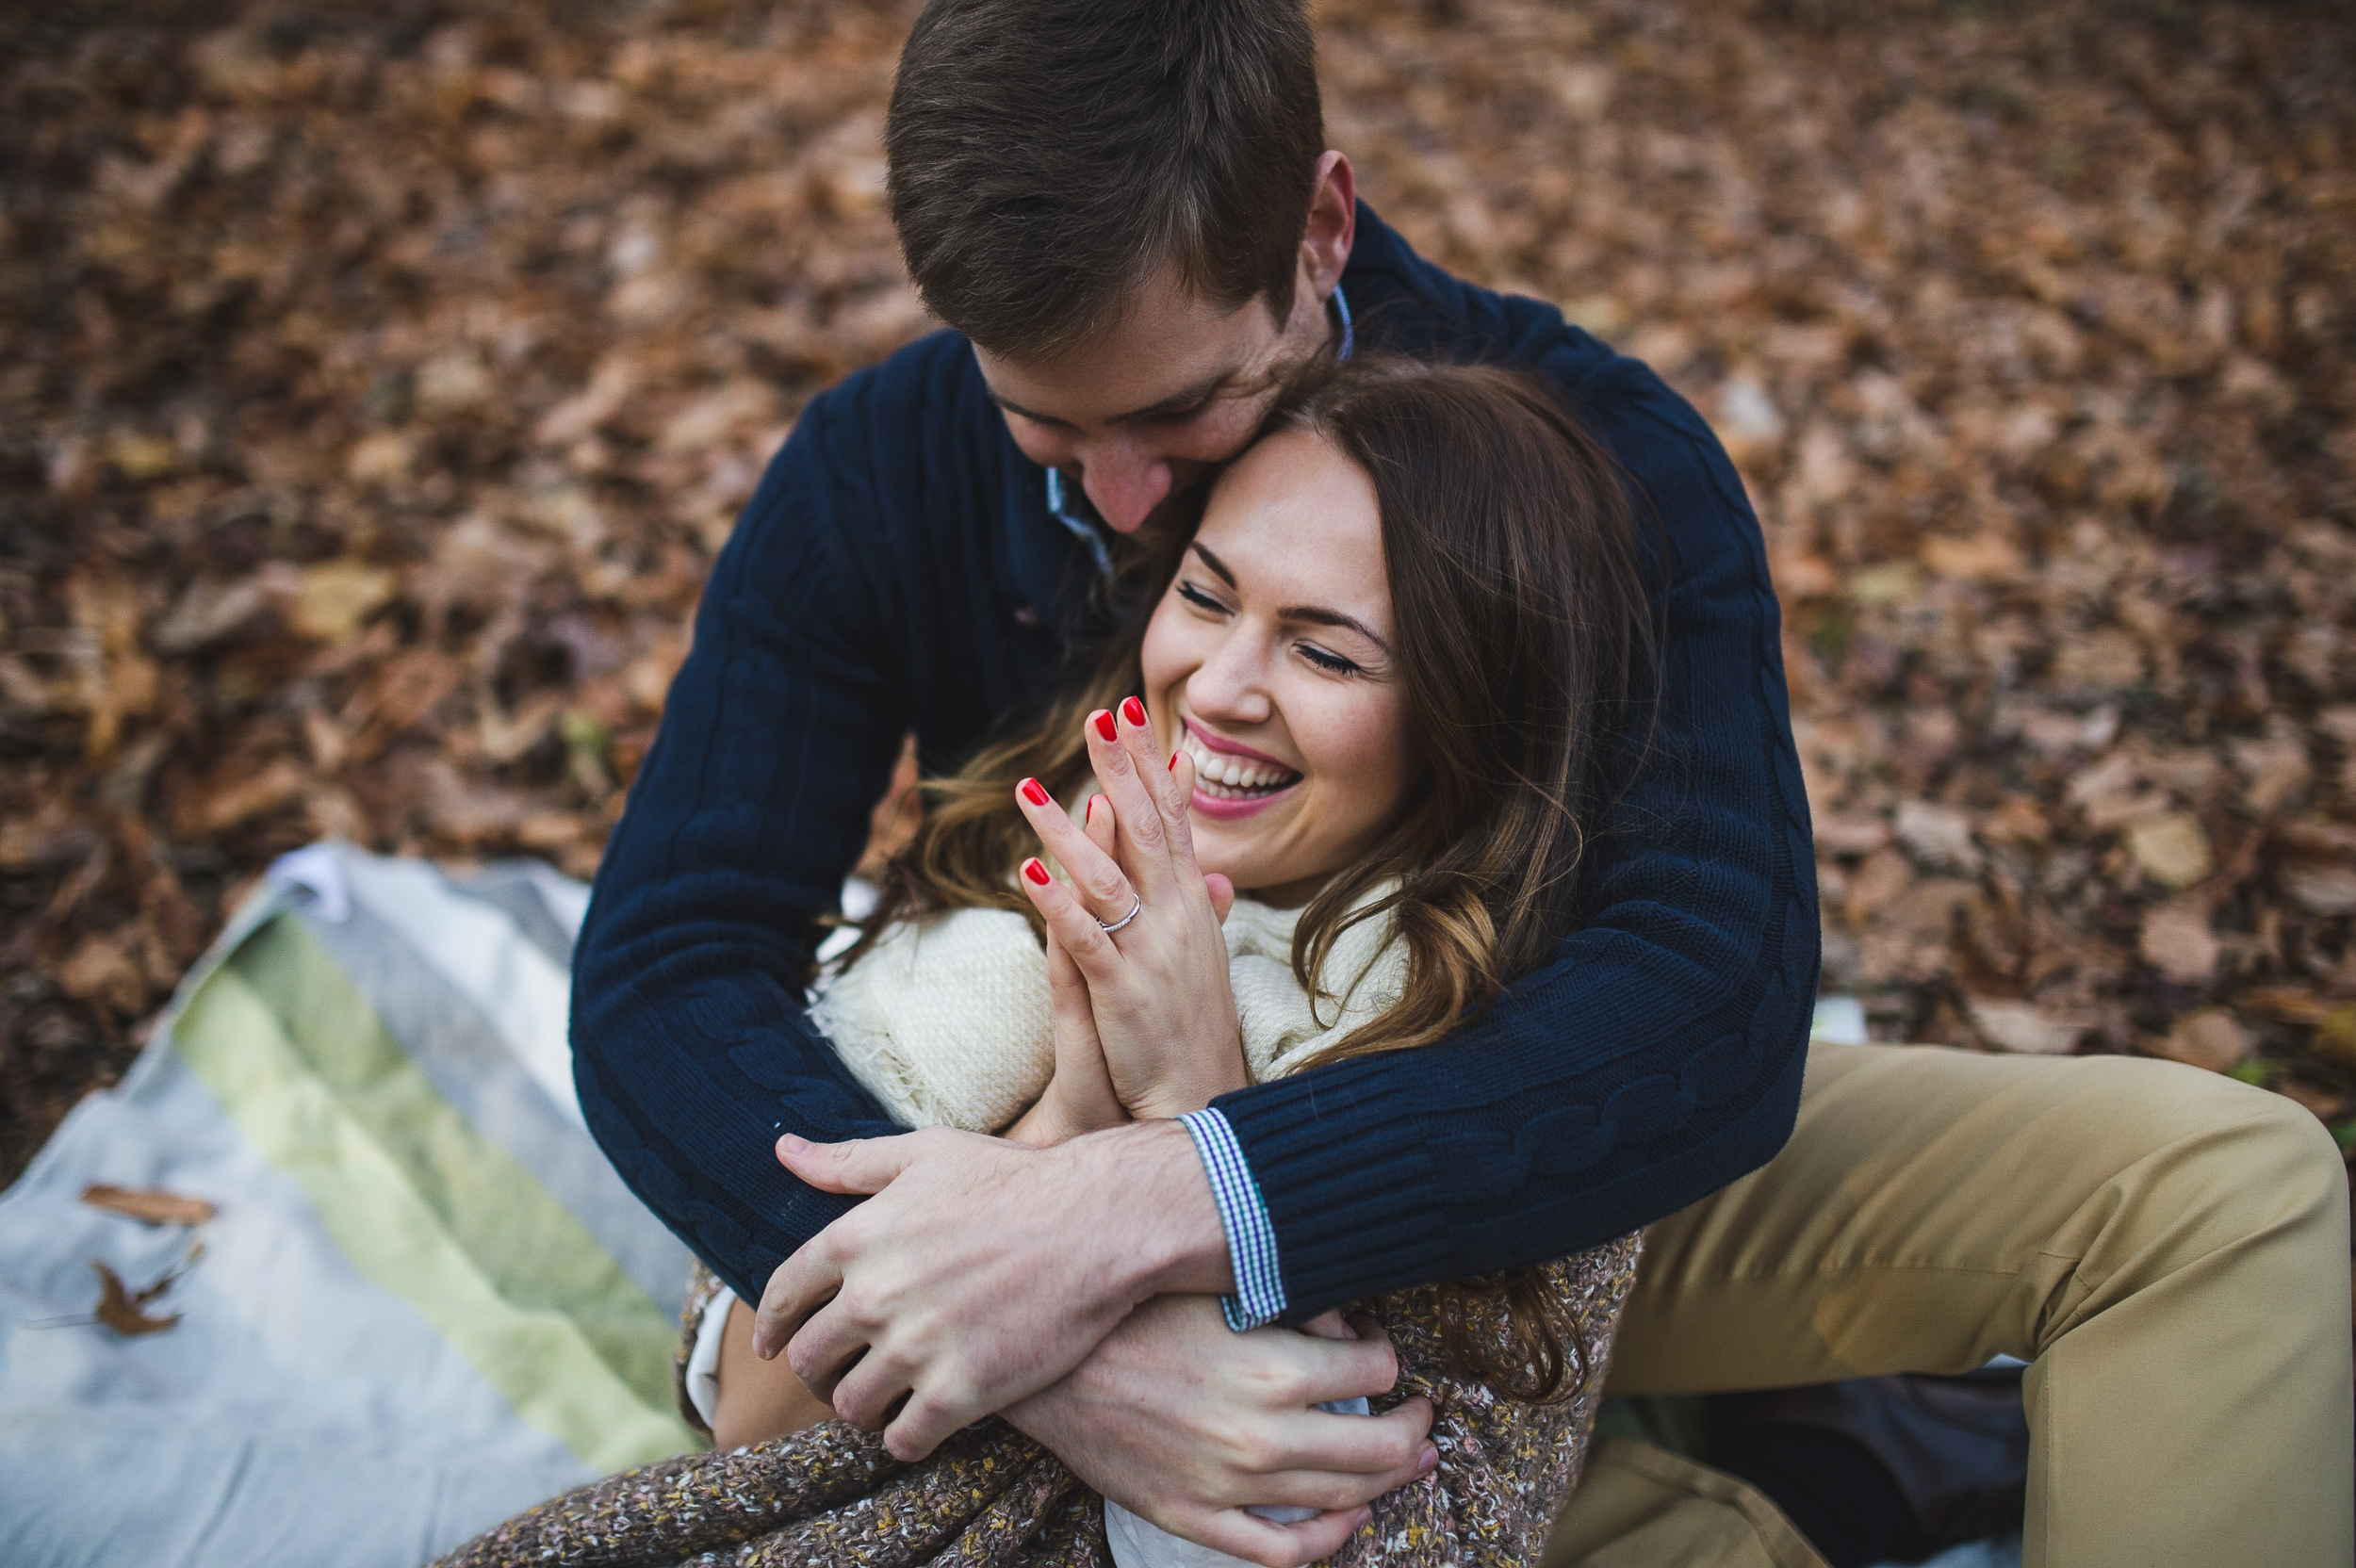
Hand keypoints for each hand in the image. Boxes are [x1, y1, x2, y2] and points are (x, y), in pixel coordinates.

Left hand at [753, 1118, 1232, 1459]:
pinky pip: (903, 1439)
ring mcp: (916, 1348)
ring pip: (852, 1405)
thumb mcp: (927, 1154)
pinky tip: (919, 1426)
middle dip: (817, 1372)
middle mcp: (873, 1296)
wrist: (1099, 1223)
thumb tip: (783, 1151)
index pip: (783, 1296)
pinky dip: (904, 1438)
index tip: (772, 1344)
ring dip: (861, 1407)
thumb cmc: (1016, 1180)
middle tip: (838, 1375)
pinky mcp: (961, 1391)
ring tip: (881, 1402)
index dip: (771, 1325)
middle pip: (811, 1359)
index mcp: (856, 1237)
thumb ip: (849, 1161)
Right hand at [1005, 1295, 1435, 1567]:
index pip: (1376, 1371)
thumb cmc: (1128, 1311)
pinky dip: (1327, 1540)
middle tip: (1422, 1416)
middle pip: (1378, 1448)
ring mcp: (1227, 1486)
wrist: (1040, 1360)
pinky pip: (1280, 1551)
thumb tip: (1347, 1326)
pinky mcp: (1191, 1516)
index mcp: (1272, 1370)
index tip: (1379, 1349)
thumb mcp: (1216, 1288)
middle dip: (1412, 1430)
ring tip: (1406, 1460)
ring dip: (1386, 1481)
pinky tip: (1346, 1517)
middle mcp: (1260, 1437)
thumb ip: (1291, 1302)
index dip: (1389, 1356)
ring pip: (1341, 1499)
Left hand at [1015, 696, 1245, 1118]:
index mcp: (1190, 906)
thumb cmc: (1193, 1031)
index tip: (1131, 710)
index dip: (1148, 764)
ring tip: (1027, 788)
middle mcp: (1176, 919)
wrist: (1200, 1106)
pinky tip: (1026, 875)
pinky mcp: (1123, 994)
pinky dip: (1058, 906)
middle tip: (1099, 714)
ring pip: (1107, 878)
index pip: (1171, 818)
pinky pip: (1086, 941)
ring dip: (1067, 831)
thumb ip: (1197, 906)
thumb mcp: (1201, 959)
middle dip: (1121, 769)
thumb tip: (1210, 868)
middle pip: (1146, 829)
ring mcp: (1151, 955)